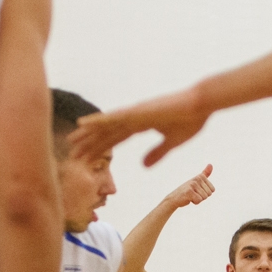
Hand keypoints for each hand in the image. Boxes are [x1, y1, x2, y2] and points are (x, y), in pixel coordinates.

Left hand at [69, 86, 211, 166]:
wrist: (201, 104)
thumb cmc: (191, 119)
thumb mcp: (172, 142)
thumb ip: (156, 153)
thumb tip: (143, 166)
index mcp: (141, 125)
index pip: (116, 139)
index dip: (101, 148)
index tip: (88, 158)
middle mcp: (134, 118)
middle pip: (107, 133)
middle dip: (89, 143)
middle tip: (72, 153)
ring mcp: (134, 113)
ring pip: (106, 125)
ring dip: (88, 133)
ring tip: (71, 141)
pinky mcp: (137, 111)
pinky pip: (113, 117)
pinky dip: (97, 120)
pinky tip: (83, 123)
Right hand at [165, 166, 214, 209]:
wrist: (174, 198)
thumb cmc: (187, 190)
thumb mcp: (197, 181)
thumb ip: (205, 173)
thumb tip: (211, 164)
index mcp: (201, 176)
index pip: (212, 190)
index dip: (205, 193)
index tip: (198, 191)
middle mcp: (197, 179)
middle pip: (209, 194)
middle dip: (202, 197)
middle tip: (194, 194)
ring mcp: (193, 184)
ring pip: (204, 197)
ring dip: (198, 199)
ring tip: (191, 196)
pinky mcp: (189, 191)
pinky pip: (199, 200)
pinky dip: (195, 202)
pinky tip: (188, 199)